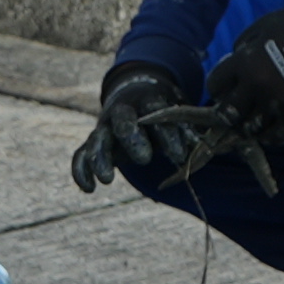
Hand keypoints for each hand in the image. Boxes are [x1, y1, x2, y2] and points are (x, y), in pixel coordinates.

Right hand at [67, 57, 192, 197]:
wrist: (135, 94)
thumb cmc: (164, 112)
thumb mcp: (178, 115)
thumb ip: (187, 131)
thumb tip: (203, 149)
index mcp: (148, 100)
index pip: (157, 113)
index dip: (168, 134)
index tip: (179, 155)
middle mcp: (122, 111)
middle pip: (122, 120)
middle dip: (132, 138)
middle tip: (145, 159)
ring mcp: (105, 126)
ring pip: (97, 139)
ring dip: (99, 158)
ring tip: (107, 180)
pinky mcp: (94, 141)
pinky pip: (80, 154)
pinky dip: (80, 170)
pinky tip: (89, 189)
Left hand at [208, 0, 283, 176]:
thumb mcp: (265, 25)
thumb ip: (244, 44)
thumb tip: (234, 62)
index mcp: (246, 62)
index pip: (216, 85)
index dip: (219, 86)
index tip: (226, 88)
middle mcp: (258, 86)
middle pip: (228, 113)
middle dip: (229, 111)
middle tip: (237, 107)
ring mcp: (279, 104)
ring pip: (251, 129)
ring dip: (250, 124)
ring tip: (254, 118)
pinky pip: (276, 136)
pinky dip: (271, 135)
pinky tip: (271, 127)